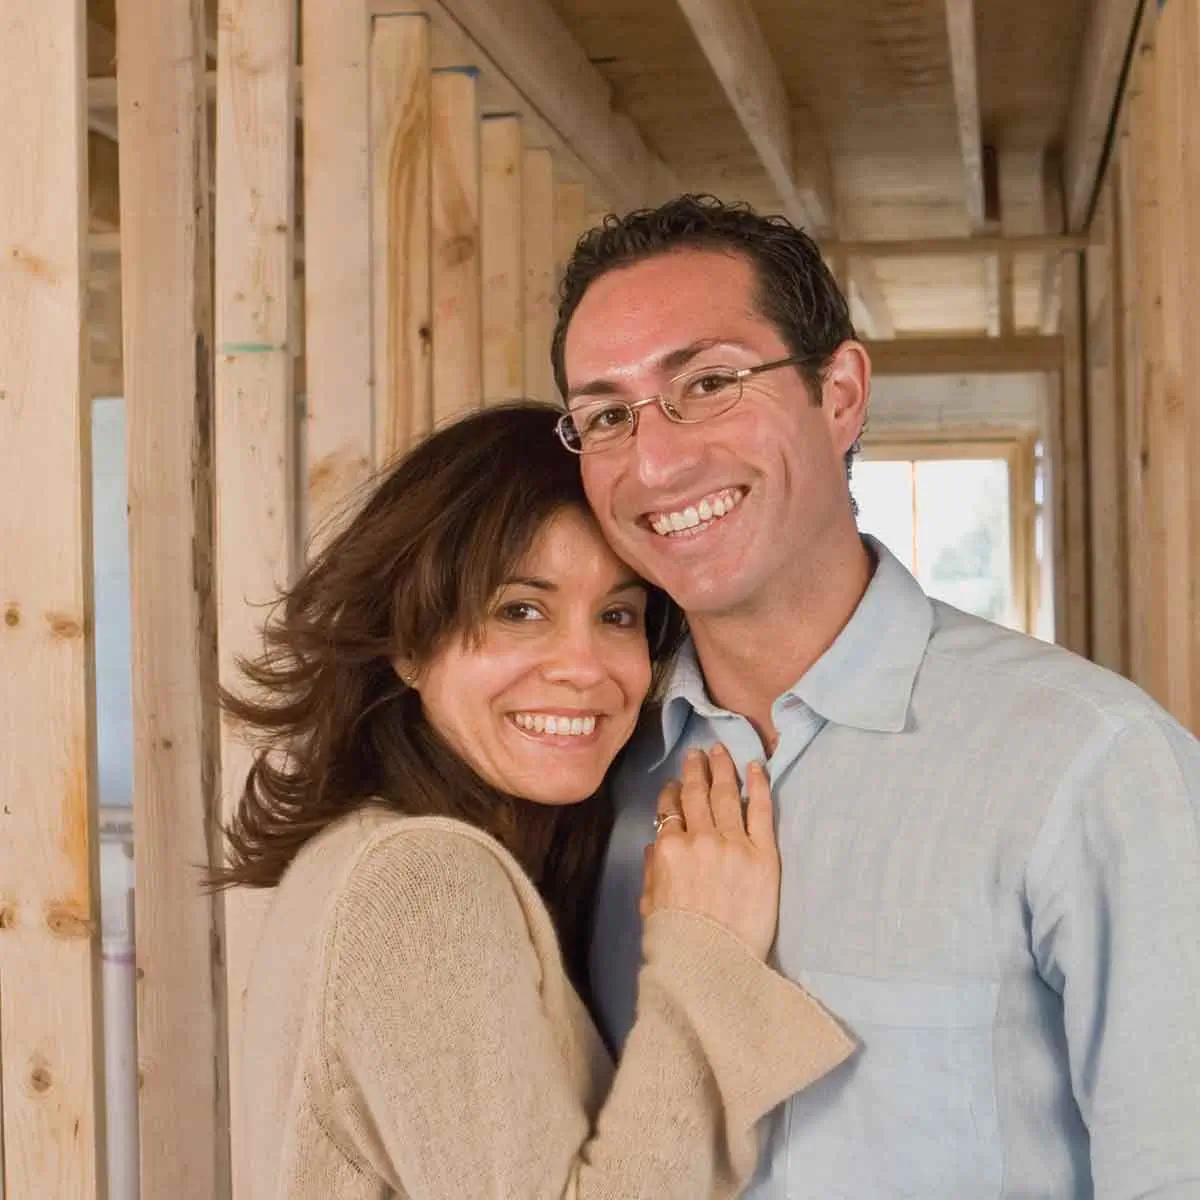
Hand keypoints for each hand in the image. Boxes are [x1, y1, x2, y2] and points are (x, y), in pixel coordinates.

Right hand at [639, 744, 779, 960]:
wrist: (713, 967)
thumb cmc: (678, 940)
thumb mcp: (650, 902)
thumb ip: (652, 868)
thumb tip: (656, 843)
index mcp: (669, 849)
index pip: (670, 810)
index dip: (673, 793)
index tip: (677, 784)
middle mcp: (699, 839)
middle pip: (697, 794)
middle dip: (697, 769)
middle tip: (698, 753)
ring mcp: (733, 844)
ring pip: (726, 794)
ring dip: (723, 768)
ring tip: (721, 751)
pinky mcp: (764, 855)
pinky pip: (761, 810)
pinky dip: (758, 785)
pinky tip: (756, 767)